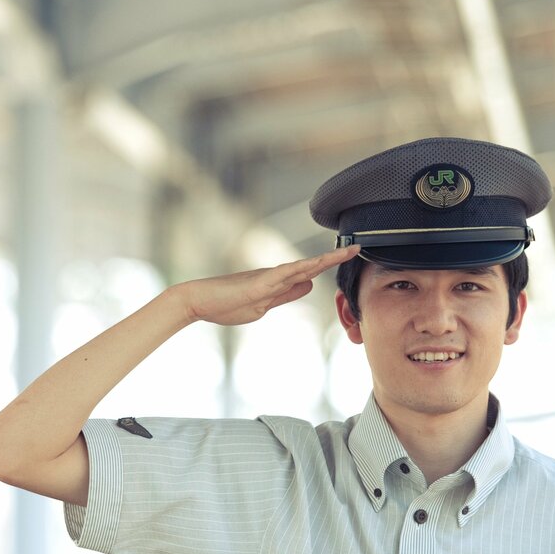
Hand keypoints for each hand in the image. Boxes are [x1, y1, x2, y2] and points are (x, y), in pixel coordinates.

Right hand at [176, 245, 358, 326]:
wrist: (198, 301)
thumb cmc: (225, 304)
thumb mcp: (263, 305)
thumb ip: (286, 295)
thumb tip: (308, 285)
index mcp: (277, 283)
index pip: (309, 273)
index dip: (328, 265)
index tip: (348, 256)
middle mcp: (275, 276)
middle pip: (311, 265)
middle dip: (334, 258)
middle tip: (357, 247)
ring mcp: (266, 279)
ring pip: (301, 267)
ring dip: (325, 260)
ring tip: (346, 252)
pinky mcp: (257, 285)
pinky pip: (282, 276)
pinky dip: (300, 270)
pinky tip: (315, 267)